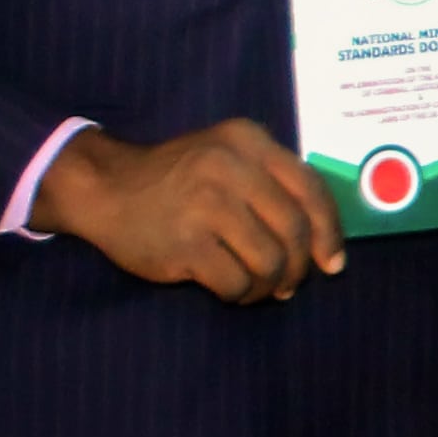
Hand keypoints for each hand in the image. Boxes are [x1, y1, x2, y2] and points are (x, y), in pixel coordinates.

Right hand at [38, 117, 340, 300]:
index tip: (332, 263)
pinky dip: (240, 294)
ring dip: (269, 285)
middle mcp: (231, 167)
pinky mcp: (185, 242)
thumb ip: (274, 185)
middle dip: (299, 267)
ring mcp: (206, 205)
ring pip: (270, 261)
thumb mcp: (228, 158)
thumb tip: (323, 246)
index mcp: (249, 141)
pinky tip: (231, 290)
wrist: (105, 188)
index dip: (329, 232)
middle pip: (295, 230)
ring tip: (256, 287)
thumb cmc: (178, 179)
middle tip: (288, 283)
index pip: (312, 190)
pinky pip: (236, 282)